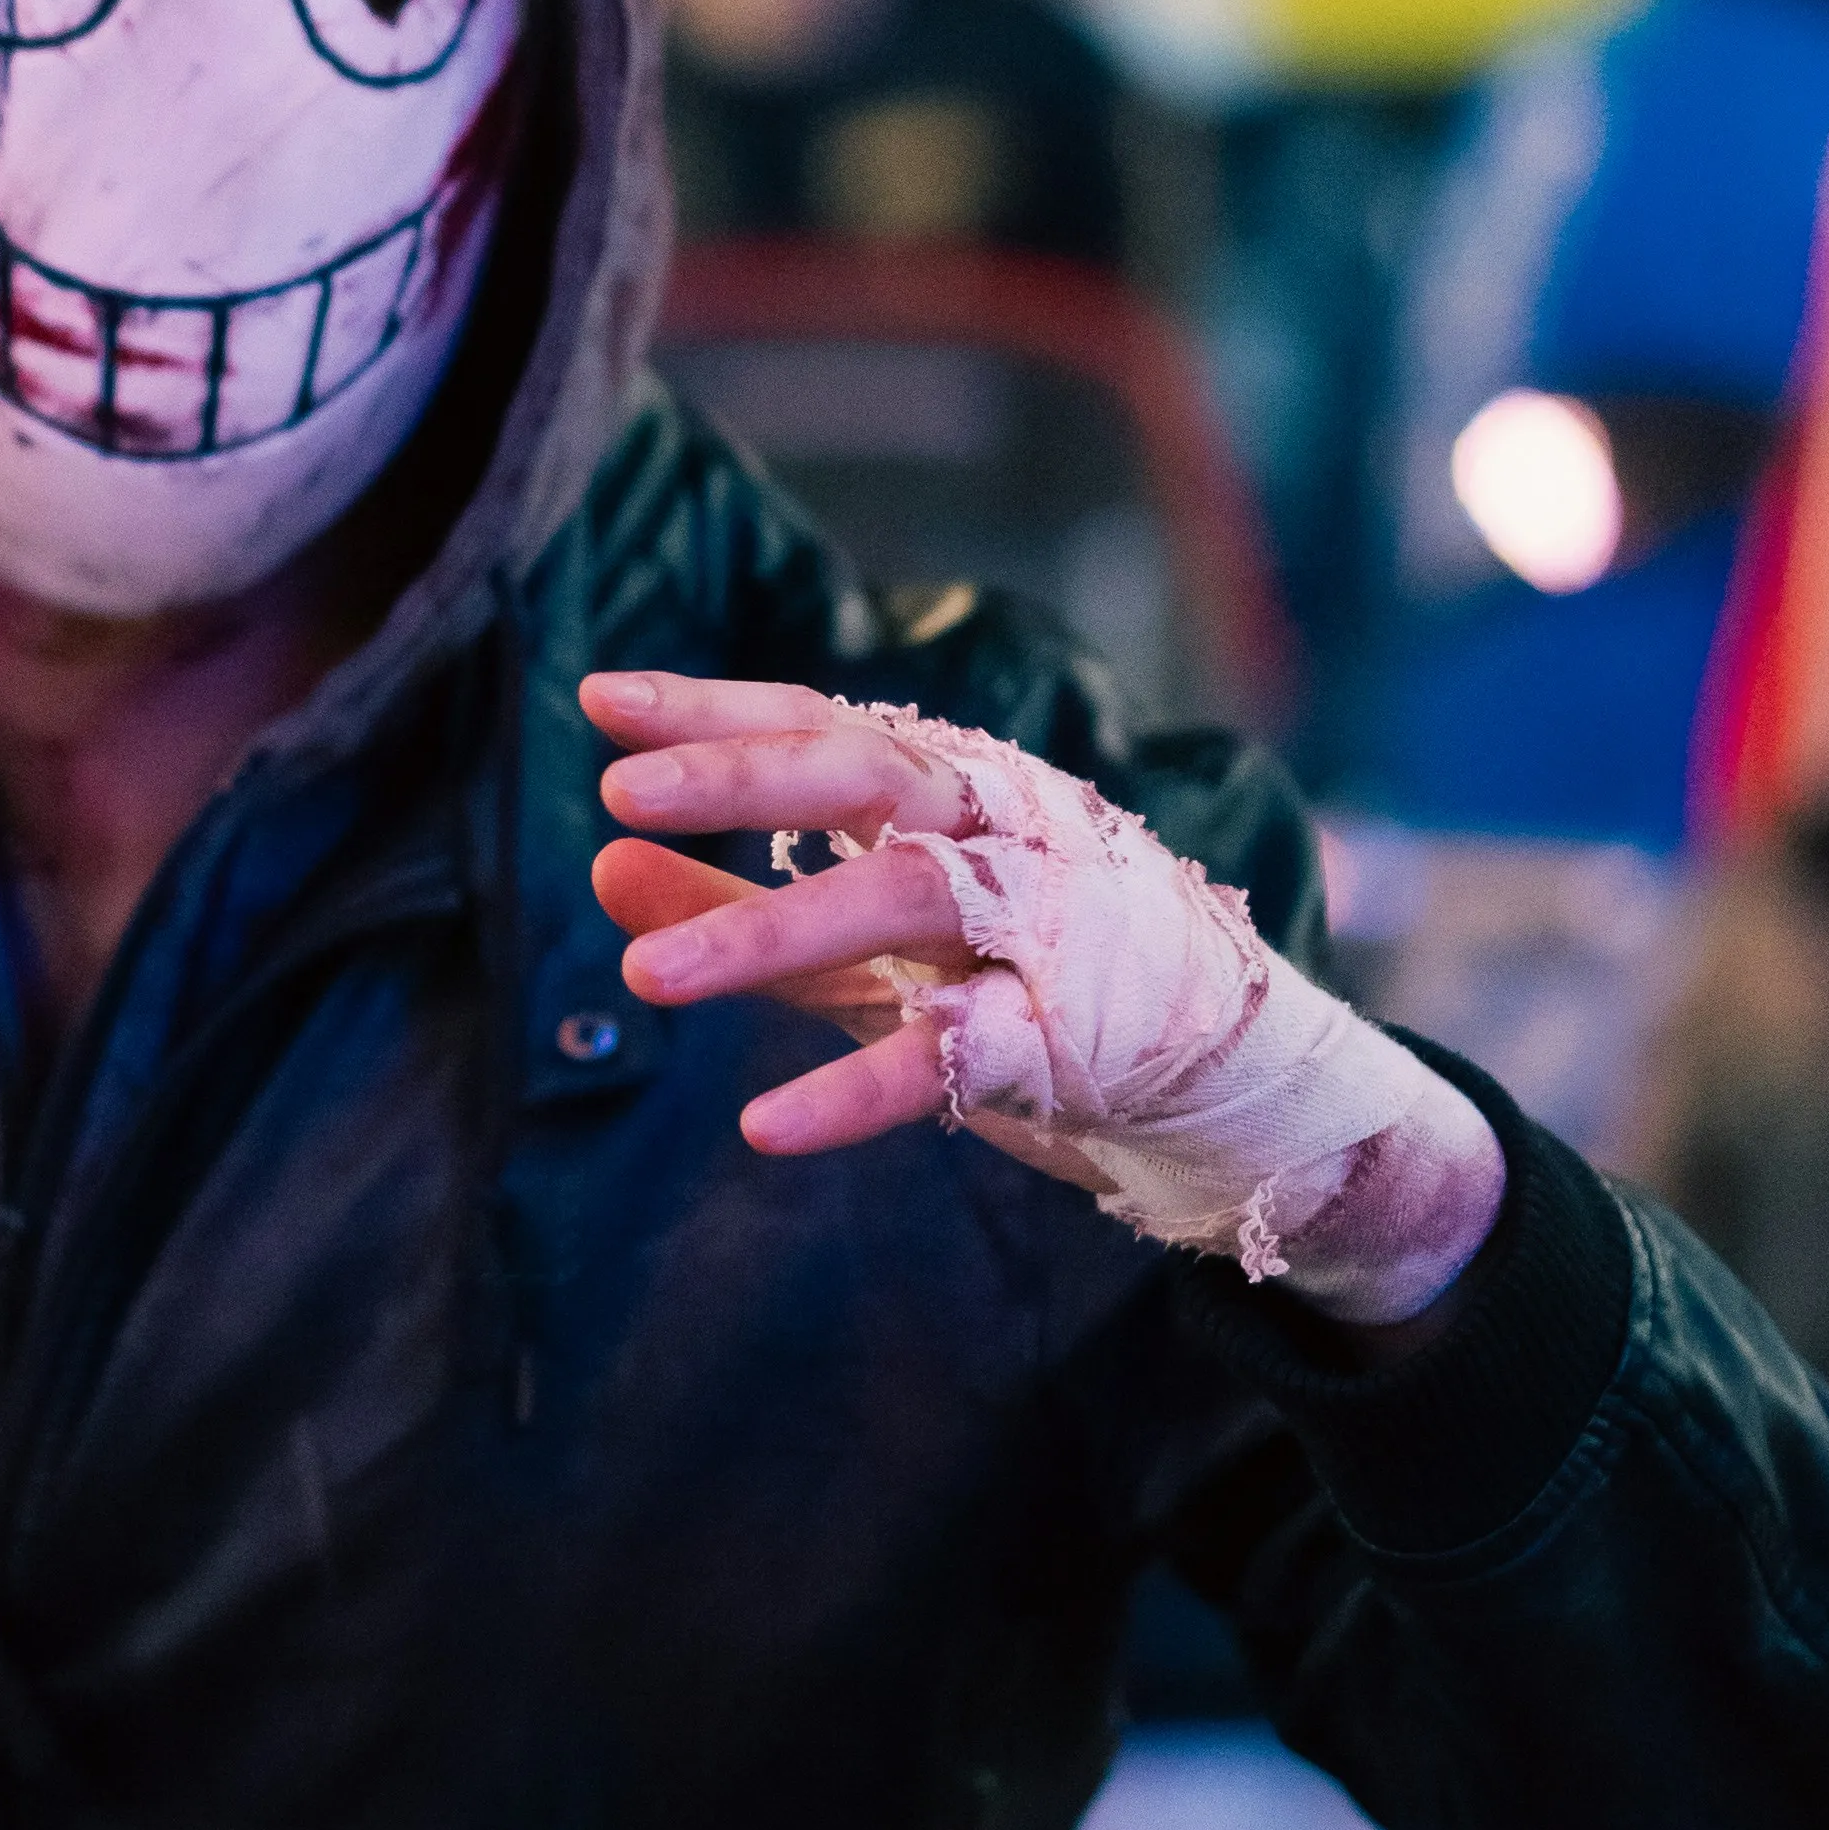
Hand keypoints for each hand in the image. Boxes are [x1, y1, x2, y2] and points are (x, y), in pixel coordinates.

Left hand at [582, 673, 1501, 1323]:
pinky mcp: (1074, 1038)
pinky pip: (954, 1056)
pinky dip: (855, 1093)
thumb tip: (600, 864)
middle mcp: (1004, 831)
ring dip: (769, 931)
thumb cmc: (1030, 983)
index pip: (823, 725)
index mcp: (954, 791)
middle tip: (620, 790)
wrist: (1229, 1080)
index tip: (599, 702)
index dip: (715, 713)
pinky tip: (763, 1128)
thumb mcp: (867, 945)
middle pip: (869, 775)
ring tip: (646, 979)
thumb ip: (739, 902)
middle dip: (743, 776)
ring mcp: (1046, 926)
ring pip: (905, 899)